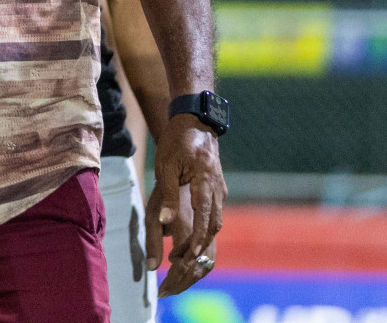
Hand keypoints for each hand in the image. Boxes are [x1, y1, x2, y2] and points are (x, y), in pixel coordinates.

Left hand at [146, 115, 225, 284]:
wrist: (195, 122)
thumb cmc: (177, 142)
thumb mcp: (166, 165)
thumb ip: (168, 194)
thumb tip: (166, 223)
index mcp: (206, 182)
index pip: (204, 218)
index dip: (197, 239)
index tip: (189, 257)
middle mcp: (217, 188)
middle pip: (213, 225)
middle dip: (201, 246)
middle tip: (185, 264)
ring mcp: (220, 188)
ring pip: (216, 221)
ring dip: (204, 240)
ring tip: (187, 256)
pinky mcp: (218, 188)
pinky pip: (215, 213)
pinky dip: (206, 228)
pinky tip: (194, 237)